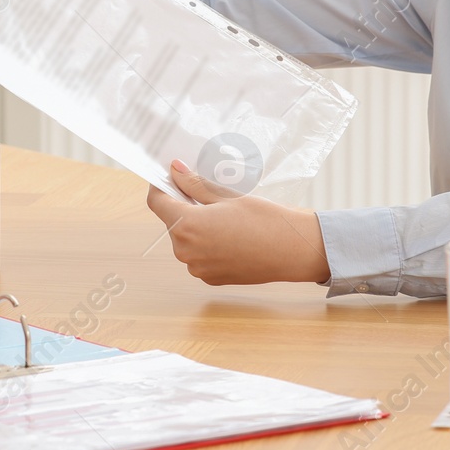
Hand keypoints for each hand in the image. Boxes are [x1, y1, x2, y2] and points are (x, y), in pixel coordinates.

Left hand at [146, 159, 330, 285]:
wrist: (293, 251)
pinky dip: (208, 243)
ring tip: (223, 215)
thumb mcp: (226, 196)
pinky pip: (200, 255)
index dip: (160, 186)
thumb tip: (175, 171)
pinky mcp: (211, 278)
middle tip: (204, 191)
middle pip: (172, 222)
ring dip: (196, 225)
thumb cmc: (263, 219)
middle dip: (183, 206)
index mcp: (186, 226)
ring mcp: (198, 268)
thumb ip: (195, 185)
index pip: (156, 202)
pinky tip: (230, 234)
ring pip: (186, 240)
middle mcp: (186, 251)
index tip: (169, 176)